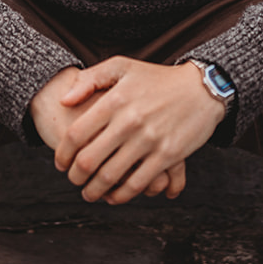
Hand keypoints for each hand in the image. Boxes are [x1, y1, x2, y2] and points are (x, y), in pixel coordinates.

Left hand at [29, 66, 186, 201]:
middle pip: (89, 160)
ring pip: (110, 177)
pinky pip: (137, 184)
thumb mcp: (122, 66)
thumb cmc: (158, 78)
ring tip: (90, 193)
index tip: (61, 163)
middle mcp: (129, 121)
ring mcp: (149, 140)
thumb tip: (64, 100)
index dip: (62, 154)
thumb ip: (89, 79)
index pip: (76, 134)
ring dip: (94, 191)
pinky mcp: (167, 155)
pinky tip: (114, 196)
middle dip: (75, 177)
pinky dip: (121, 195)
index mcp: (115, 100)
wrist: (201, 88)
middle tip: (74, 180)